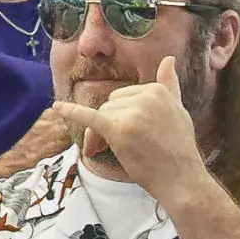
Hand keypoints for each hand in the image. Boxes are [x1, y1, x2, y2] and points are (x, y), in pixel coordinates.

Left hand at [81, 67, 207, 205]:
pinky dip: (72, 112)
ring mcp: (132, 113)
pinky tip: (57, 108)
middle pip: (110, 104)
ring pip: (102, 116)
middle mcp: (145, 97)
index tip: (133, 134)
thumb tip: (168, 58)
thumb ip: (169, 84)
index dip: (122, 116)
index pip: (123, 96)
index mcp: (157, 90)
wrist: (182, 180)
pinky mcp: (119, 130)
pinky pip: (90, 117)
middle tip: (125, 146)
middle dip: (111, 124)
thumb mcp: (178, 110)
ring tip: (123, 152)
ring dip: (103, 135)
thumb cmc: (179, 148)